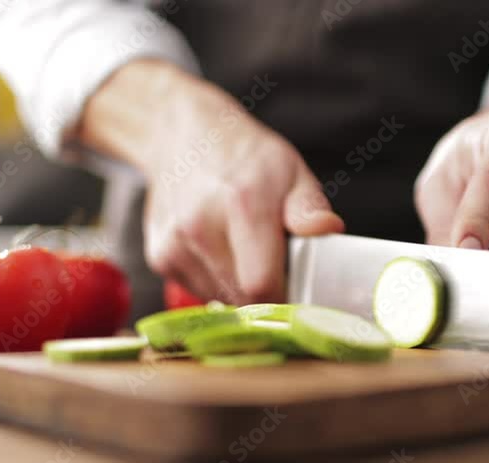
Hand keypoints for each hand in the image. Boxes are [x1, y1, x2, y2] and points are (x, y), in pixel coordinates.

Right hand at [80, 60, 343, 302]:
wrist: (183, 138)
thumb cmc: (245, 157)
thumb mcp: (290, 171)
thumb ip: (309, 207)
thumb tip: (328, 229)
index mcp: (242, 205)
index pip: (261, 285)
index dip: (284, 298)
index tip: (297, 291)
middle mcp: (201, 226)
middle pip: (242, 298)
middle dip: (265, 293)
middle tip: (274, 264)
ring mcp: (174, 244)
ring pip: (220, 298)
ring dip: (238, 287)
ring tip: (243, 249)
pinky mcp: (160, 257)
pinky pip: (198, 290)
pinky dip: (215, 280)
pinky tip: (219, 249)